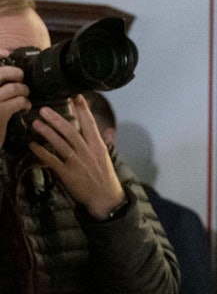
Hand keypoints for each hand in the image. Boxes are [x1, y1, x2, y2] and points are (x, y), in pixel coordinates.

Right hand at [0, 59, 29, 146]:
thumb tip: (7, 68)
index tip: (7, 52)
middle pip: (2, 73)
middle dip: (16, 73)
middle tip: (21, 79)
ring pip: (14, 87)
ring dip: (23, 91)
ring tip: (24, 96)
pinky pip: (19, 101)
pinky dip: (26, 103)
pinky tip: (25, 107)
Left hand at [27, 94, 124, 217]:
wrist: (105, 198)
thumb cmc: (104, 176)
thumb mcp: (105, 156)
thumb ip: (101, 142)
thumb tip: (103, 129)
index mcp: (98, 145)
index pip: (90, 123)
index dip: (83, 109)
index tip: (75, 95)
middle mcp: (88, 152)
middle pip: (71, 131)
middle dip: (57, 119)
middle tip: (44, 109)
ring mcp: (78, 163)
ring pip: (61, 144)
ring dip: (47, 133)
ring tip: (35, 123)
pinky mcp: (69, 174)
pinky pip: (53, 161)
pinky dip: (42, 153)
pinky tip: (32, 146)